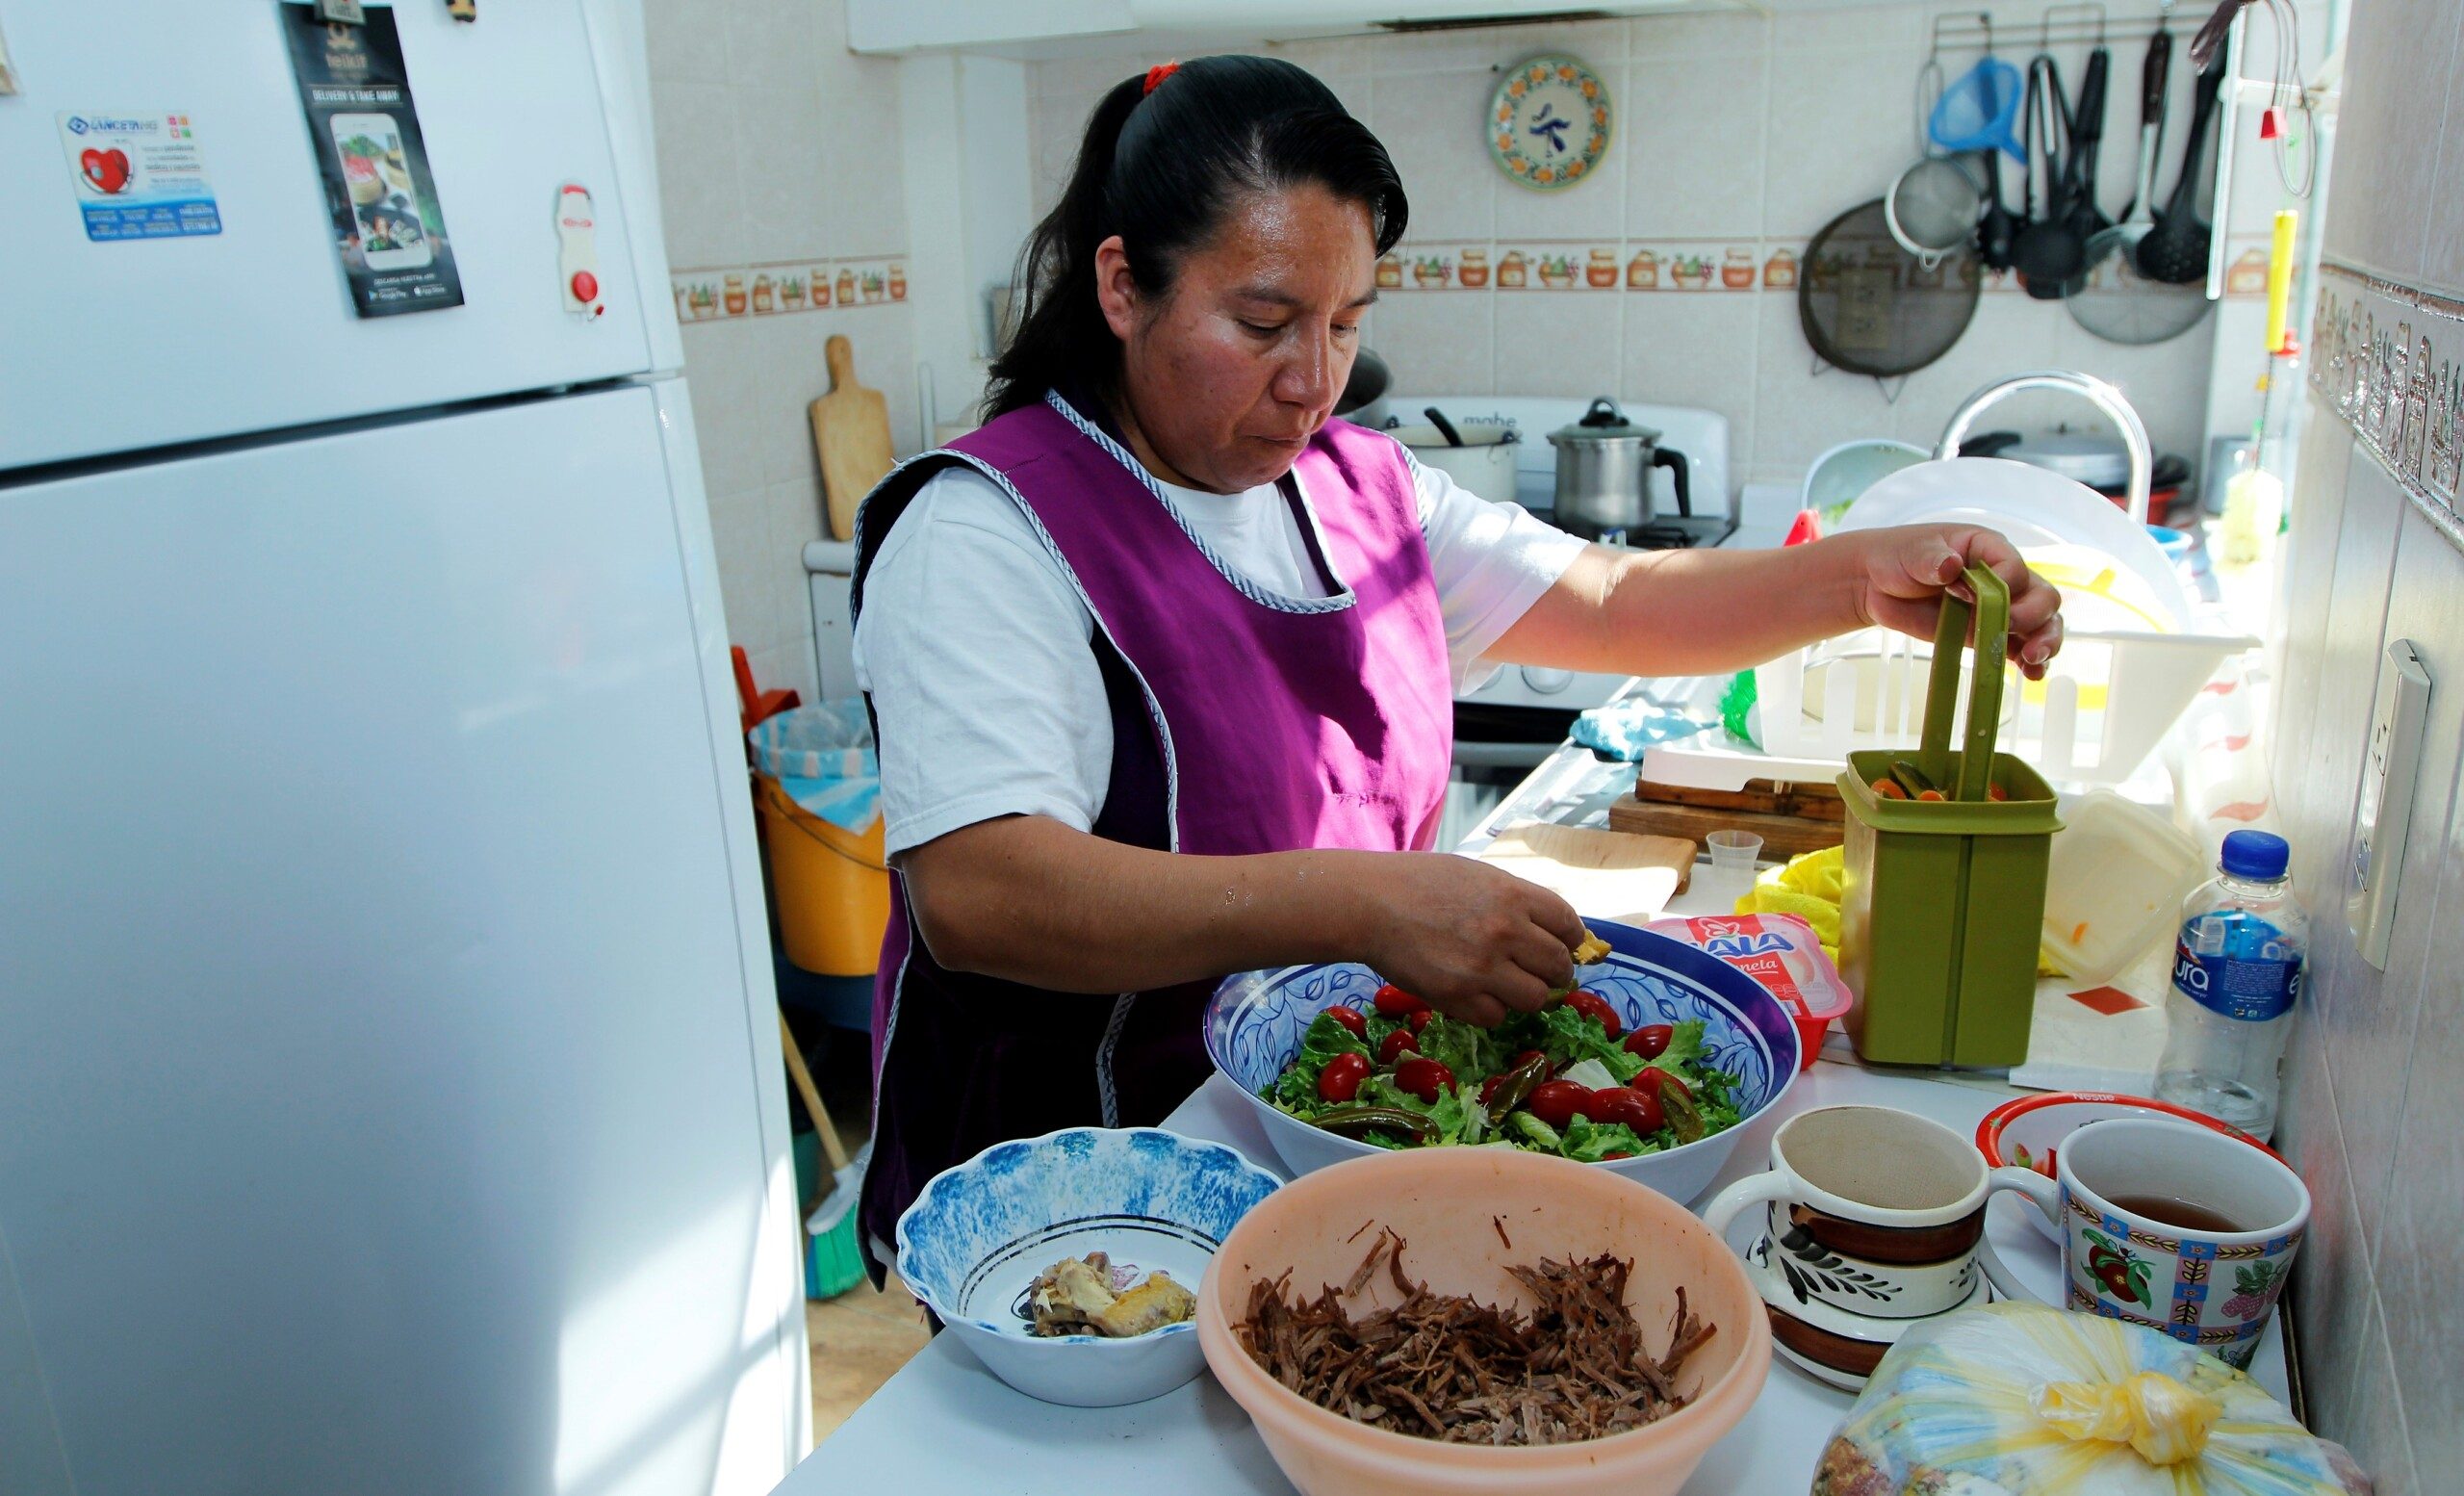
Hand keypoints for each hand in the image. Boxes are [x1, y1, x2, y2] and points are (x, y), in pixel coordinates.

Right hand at [1349, 853, 1586, 1027]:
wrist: (1370, 904)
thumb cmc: (1418, 883)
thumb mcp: (1476, 876)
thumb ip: (1513, 901)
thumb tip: (1547, 929)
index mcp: (1514, 895)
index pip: (1569, 925)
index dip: (1571, 941)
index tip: (1564, 947)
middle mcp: (1506, 932)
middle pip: (1558, 966)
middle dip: (1554, 973)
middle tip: (1538, 974)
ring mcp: (1483, 967)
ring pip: (1534, 998)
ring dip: (1523, 995)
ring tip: (1504, 986)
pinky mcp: (1458, 997)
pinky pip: (1496, 1017)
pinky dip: (1490, 1010)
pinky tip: (1472, 993)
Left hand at [1849, 525, 2064, 679]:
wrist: (1876, 584)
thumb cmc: (1899, 556)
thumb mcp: (1912, 552)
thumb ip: (1932, 560)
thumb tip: (1951, 567)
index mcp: (1989, 548)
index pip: (2014, 566)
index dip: (2003, 583)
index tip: (1973, 595)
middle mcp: (2003, 578)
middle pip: (2040, 595)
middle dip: (2033, 614)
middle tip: (2010, 627)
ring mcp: (1998, 608)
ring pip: (2040, 624)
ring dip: (2043, 641)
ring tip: (2032, 659)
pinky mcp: (1986, 633)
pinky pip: (2016, 648)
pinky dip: (2028, 663)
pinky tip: (2031, 675)